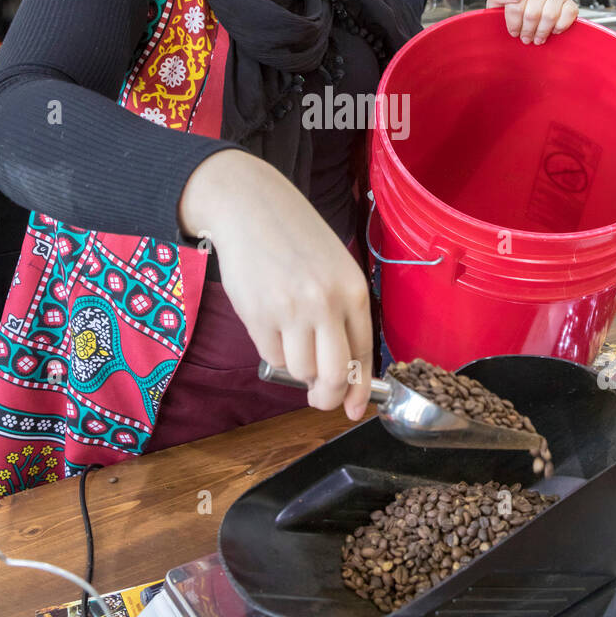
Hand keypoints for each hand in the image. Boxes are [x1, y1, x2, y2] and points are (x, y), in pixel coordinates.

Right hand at [178, 150, 373, 420]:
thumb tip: (344, 371)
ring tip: (291, 341)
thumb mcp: (335, 268)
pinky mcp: (258, 316)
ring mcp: (291, 311)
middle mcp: (326, 303)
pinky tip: (272, 326)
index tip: (353, 408)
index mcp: (353, 291)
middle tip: (320, 397)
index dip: (359, 390)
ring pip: (301, 371)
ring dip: (297, 368)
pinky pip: (272, 356)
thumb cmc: (296, 238)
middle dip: (328, 396)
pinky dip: (274, 351)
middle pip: (335, 375)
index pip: (364, 355)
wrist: (250, 207)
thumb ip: (342, 313)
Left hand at [486, 0, 578, 42]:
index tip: (513, 31)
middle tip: (525, 38)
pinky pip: (568, 15)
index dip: (514, 23)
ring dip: (542, 32)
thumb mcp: (496, 2)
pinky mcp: (569, 2)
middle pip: (533, 13)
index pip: (516, 4)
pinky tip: (552, 30)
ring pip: (550, 16)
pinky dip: (559, 27)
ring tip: (537, 37)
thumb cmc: (512, 8)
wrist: (526, 12)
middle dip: (527, 30)